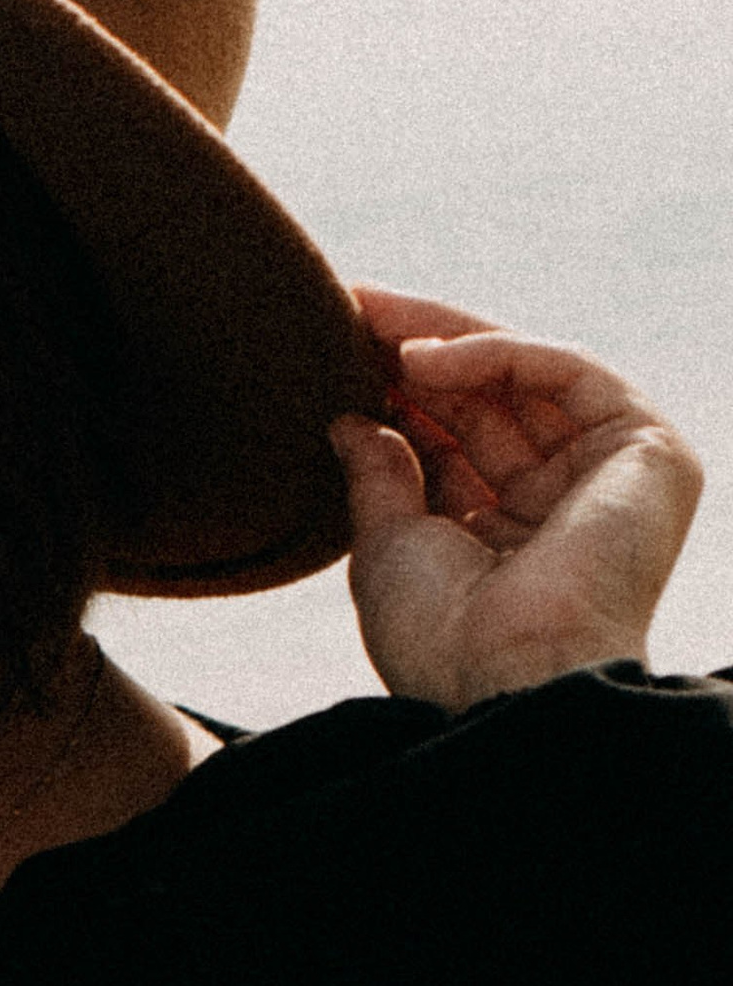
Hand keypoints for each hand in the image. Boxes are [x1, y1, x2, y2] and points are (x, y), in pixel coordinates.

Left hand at [334, 288, 704, 710]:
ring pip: (529, 374)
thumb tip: (350, 419)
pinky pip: (571, 372)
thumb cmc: (442, 637)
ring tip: (373, 324)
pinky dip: (499, 353)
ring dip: (449, 338)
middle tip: (351, 306)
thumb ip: (379, 475)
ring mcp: (610, 475)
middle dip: (420, 347)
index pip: (457, 436)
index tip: (337, 344)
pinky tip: (426, 358)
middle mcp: (564, 501)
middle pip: (492, 397)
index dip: (401, 388)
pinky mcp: (649, 452)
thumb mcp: (390, 544)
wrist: (503, 679)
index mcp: (509, 534)